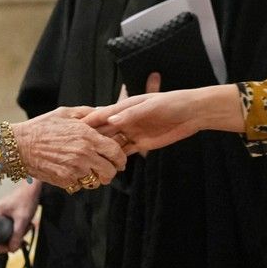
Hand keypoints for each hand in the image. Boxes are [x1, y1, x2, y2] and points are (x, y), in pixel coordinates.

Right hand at [0, 182, 42, 252]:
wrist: (31, 191)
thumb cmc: (26, 201)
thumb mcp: (22, 220)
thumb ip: (17, 235)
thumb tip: (12, 250)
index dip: (3, 246)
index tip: (15, 248)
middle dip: (13, 239)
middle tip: (25, 237)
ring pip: (4, 234)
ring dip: (17, 235)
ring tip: (28, 226)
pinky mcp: (1, 217)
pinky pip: (6, 229)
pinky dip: (16, 231)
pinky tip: (25, 227)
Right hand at [11, 106, 125, 189]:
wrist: (18, 145)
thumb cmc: (42, 126)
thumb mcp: (65, 113)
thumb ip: (88, 113)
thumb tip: (106, 112)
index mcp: (87, 136)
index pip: (116, 152)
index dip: (120, 159)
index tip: (119, 161)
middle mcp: (83, 154)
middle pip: (110, 171)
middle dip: (109, 171)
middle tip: (105, 169)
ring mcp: (74, 169)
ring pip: (95, 181)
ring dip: (94, 178)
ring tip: (86, 171)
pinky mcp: (65, 181)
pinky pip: (80, 186)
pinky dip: (78, 182)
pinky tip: (70, 172)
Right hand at [86, 83, 242, 152]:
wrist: (192, 113)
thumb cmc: (172, 103)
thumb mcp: (151, 106)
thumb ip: (131, 114)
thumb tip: (111, 120)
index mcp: (126, 107)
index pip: (103, 114)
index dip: (89, 121)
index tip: (74, 128)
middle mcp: (126, 119)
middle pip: (105, 129)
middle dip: (92, 137)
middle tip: (76, 148)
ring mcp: (133, 132)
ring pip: (113, 142)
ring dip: (102, 149)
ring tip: (88, 160)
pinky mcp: (142, 143)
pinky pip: (125, 151)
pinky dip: (116, 157)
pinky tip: (106, 165)